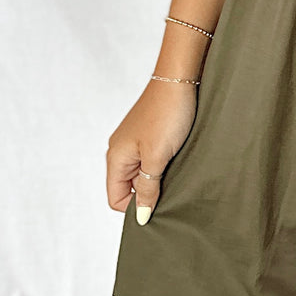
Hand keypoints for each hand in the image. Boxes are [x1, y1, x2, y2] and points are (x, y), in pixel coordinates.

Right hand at [106, 78, 197, 224]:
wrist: (180, 79)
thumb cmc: (167, 115)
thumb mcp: (157, 157)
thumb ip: (147, 188)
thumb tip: (141, 217)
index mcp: (115, 157)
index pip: (115, 199)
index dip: (135, 208)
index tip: (160, 204)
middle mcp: (120, 151)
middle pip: (128, 188)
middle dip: (148, 193)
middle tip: (172, 188)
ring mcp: (134, 142)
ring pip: (142, 174)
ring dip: (158, 178)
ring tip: (177, 170)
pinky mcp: (148, 135)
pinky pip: (150, 160)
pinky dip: (163, 165)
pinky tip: (178, 159)